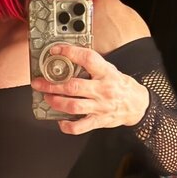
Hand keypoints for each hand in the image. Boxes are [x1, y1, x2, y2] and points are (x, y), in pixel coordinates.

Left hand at [30, 44, 149, 133]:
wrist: (137, 104)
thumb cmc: (119, 85)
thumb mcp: (109, 69)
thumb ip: (91, 65)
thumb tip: (67, 58)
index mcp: (105, 72)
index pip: (87, 58)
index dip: (69, 53)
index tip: (56, 51)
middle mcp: (102, 89)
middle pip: (73, 86)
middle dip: (52, 85)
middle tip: (39, 83)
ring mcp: (100, 107)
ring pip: (73, 106)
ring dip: (56, 102)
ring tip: (47, 98)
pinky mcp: (99, 121)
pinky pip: (80, 127)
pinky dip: (67, 126)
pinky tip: (60, 121)